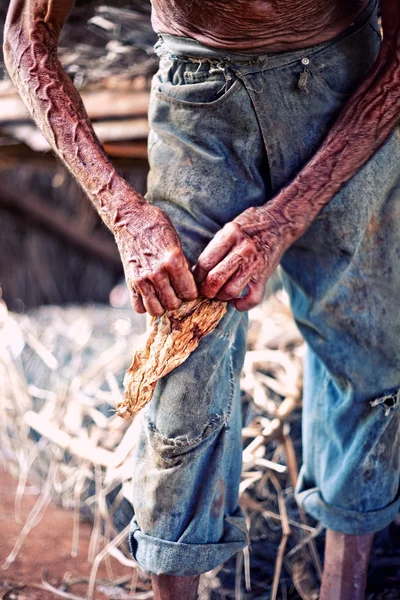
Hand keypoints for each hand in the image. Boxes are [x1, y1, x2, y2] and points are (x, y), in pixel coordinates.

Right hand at [113, 201, 196, 315]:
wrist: (130, 219)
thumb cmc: (156, 227)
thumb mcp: (177, 243)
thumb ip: (183, 265)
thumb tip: (190, 285)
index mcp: (173, 262)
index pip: (189, 294)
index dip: (191, 293)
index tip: (189, 288)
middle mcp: (157, 273)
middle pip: (173, 305)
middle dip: (178, 300)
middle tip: (176, 291)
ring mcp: (142, 279)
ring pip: (156, 310)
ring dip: (162, 305)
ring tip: (163, 295)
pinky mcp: (130, 282)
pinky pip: (139, 307)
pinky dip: (145, 305)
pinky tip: (150, 295)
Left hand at [193, 207, 284, 310]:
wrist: (279, 224)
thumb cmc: (249, 226)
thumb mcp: (229, 229)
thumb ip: (214, 248)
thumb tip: (196, 271)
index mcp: (230, 235)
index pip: (205, 262)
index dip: (196, 276)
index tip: (195, 280)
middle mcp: (243, 250)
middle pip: (215, 279)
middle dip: (206, 290)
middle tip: (204, 291)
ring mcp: (255, 264)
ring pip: (230, 290)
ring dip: (220, 297)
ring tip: (218, 294)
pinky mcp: (265, 276)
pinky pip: (253, 298)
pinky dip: (242, 305)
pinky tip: (235, 303)